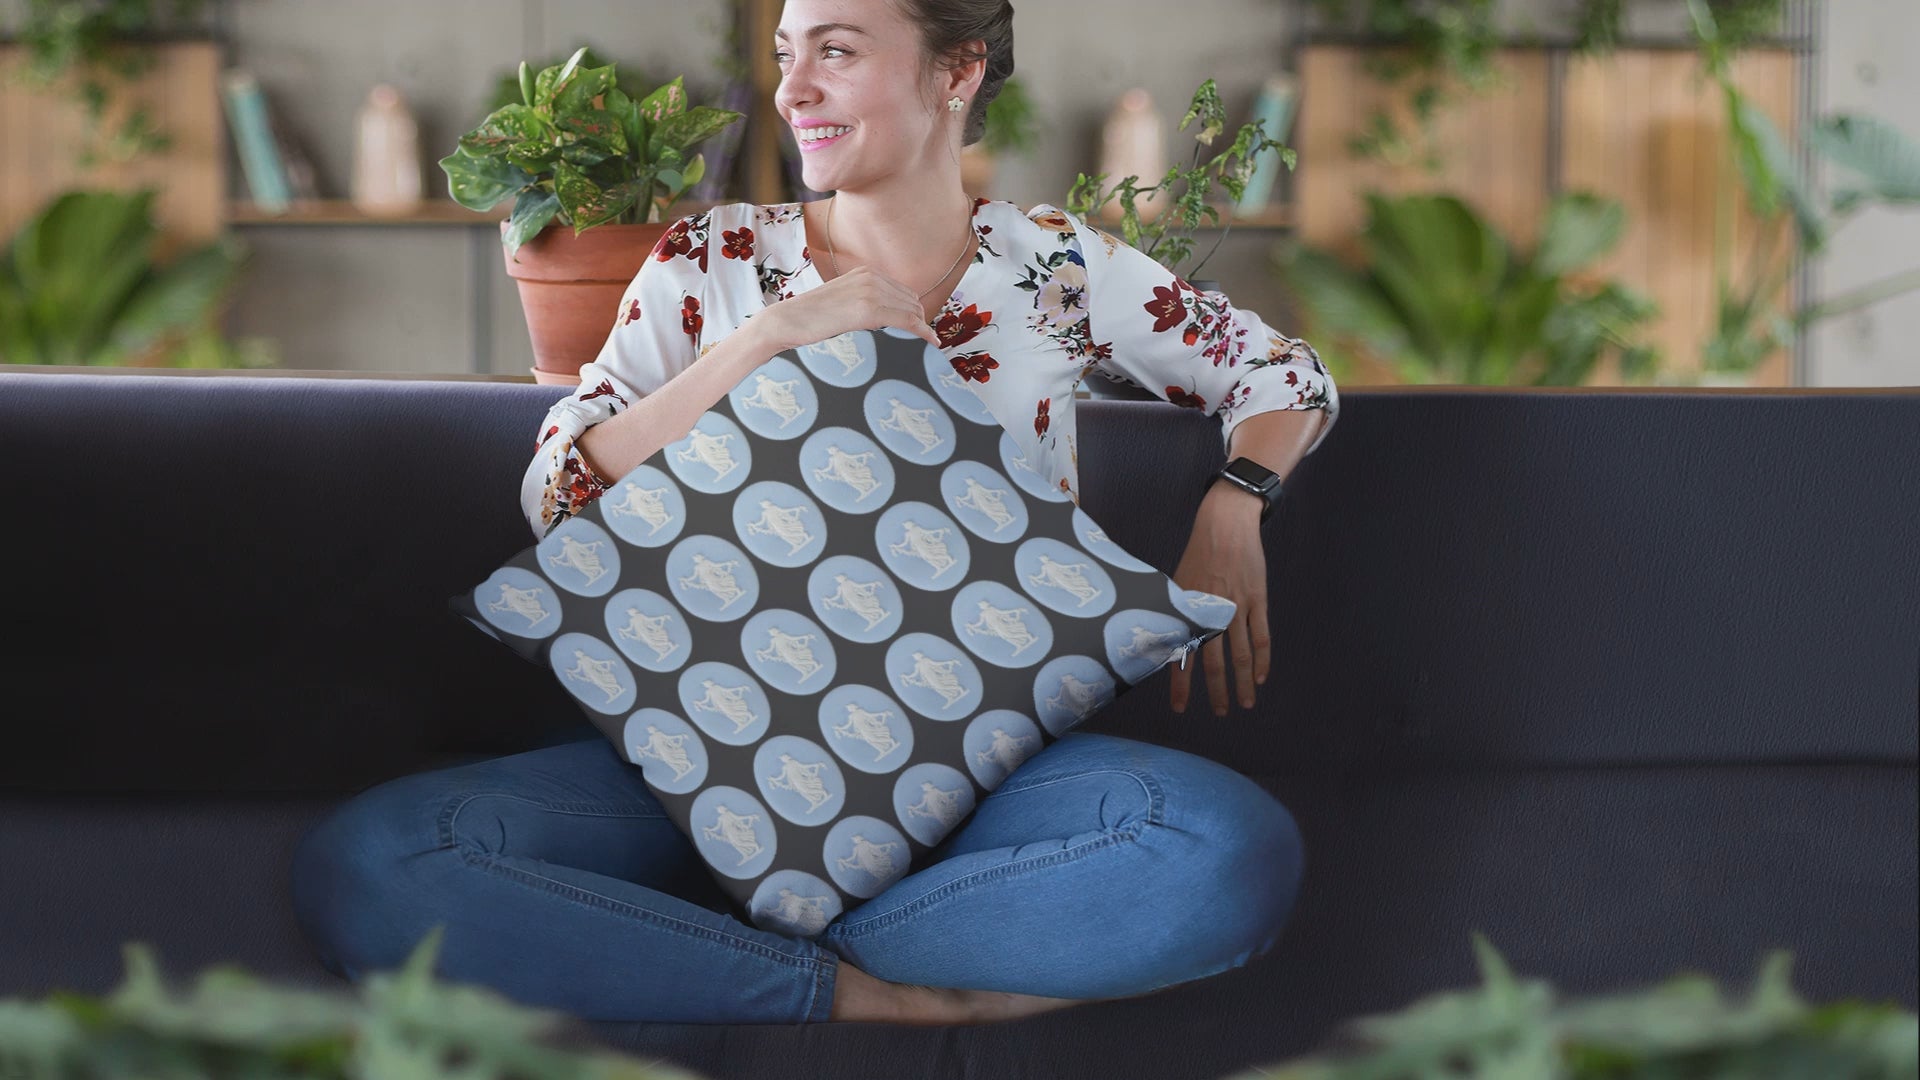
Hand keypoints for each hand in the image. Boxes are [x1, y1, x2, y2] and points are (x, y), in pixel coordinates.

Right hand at [758, 264, 940, 351]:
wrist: (786, 321)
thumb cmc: (810, 319)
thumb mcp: (842, 302)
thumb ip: (863, 303)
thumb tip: (886, 321)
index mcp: (865, 273)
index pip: (904, 293)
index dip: (914, 314)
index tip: (921, 332)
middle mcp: (871, 277)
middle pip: (912, 301)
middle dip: (919, 322)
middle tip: (923, 343)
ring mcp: (871, 291)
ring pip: (913, 311)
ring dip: (920, 329)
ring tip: (924, 346)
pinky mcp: (868, 309)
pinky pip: (907, 320)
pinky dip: (921, 332)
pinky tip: (929, 343)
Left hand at [1168, 484, 1269, 716]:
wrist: (1225, 524)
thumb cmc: (1198, 553)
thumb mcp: (1178, 582)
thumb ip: (1177, 612)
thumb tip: (1167, 639)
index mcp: (1188, 609)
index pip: (1182, 655)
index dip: (1181, 685)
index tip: (1180, 709)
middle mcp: (1211, 612)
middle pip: (1214, 661)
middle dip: (1217, 691)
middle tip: (1221, 713)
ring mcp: (1236, 607)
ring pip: (1241, 654)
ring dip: (1243, 682)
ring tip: (1245, 703)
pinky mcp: (1257, 599)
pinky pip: (1261, 636)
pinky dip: (1262, 659)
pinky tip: (1261, 676)